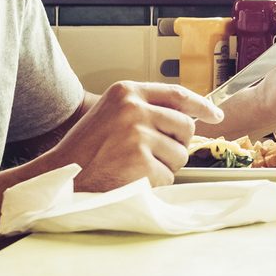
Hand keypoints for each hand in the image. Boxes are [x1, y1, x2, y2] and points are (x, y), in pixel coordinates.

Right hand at [38, 81, 222, 191]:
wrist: (59, 175)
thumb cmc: (86, 148)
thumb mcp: (112, 114)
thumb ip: (144, 109)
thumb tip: (189, 117)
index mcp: (127, 92)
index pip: (177, 94)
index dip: (201, 105)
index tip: (215, 115)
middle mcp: (134, 108)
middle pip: (185, 127)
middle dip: (176, 145)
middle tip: (152, 156)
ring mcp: (138, 134)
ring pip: (179, 154)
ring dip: (164, 166)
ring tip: (134, 166)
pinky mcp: (140, 161)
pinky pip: (167, 176)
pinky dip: (154, 184)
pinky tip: (130, 179)